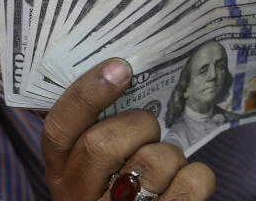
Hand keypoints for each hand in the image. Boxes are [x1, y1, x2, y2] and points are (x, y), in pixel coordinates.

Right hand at [41, 58, 214, 199]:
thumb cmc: (122, 187)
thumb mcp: (91, 165)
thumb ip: (98, 127)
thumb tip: (119, 71)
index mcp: (62, 173)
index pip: (58, 131)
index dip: (86, 94)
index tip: (120, 67)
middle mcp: (81, 196)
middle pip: (102, 144)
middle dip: (139, 126)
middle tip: (150, 131)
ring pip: (152, 162)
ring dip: (170, 154)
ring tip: (166, 167)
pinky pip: (190, 182)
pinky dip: (197, 174)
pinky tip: (185, 181)